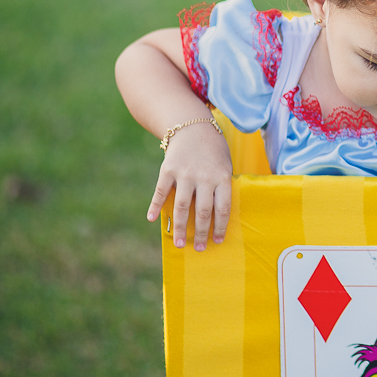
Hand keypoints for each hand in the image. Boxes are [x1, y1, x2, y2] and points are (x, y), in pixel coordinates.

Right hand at [148, 121, 232, 250]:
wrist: (193, 127)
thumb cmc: (213, 151)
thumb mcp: (224, 166)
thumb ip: (220, 188)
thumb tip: (216, 217)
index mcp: (222, 177)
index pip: (223, 207)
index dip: (220, 226)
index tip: (218, 241)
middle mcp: (204, 177)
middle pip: (203, 211)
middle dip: (201, 232)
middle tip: (200, 248)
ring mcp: (185, 173)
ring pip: (182, 206)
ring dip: (181, 227)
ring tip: (180, 243)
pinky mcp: (168, 170)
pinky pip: (161, 192)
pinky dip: (156, 206)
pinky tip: (152, 219)